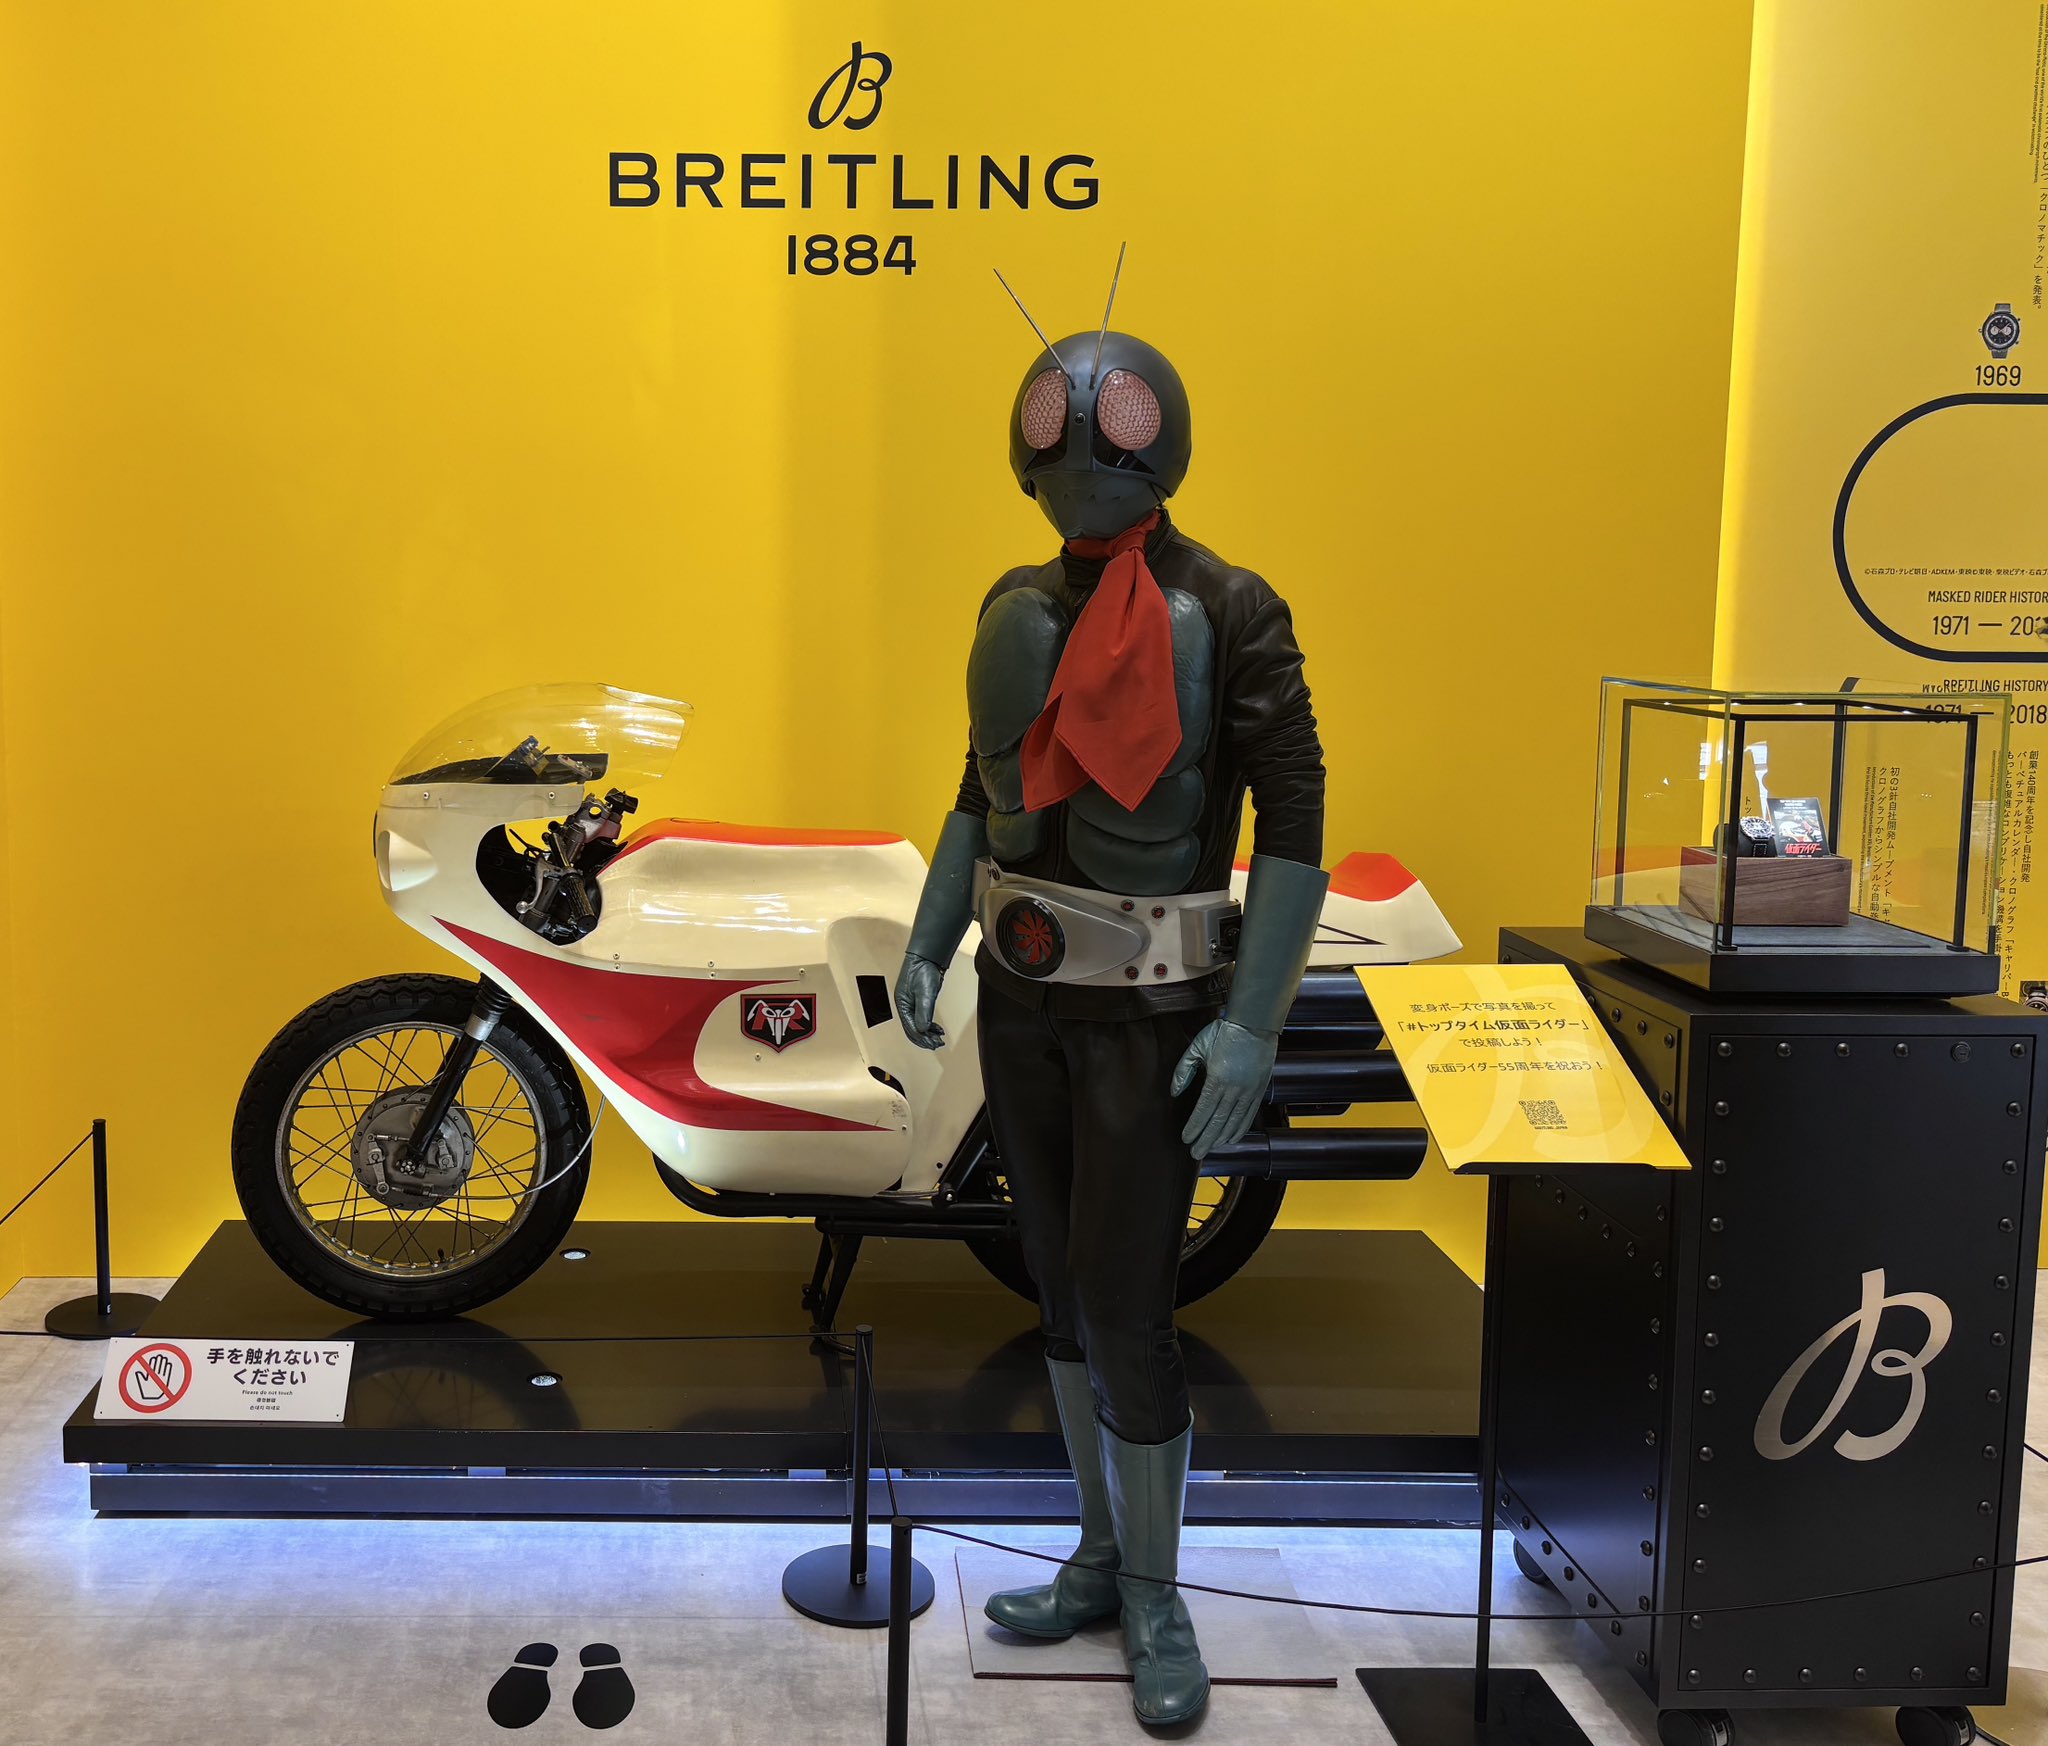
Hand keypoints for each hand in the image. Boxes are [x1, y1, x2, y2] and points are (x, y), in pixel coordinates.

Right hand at [895, 953, 947, 1049]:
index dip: (922, 1038)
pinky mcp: (919, 1000)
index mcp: (902, 1004)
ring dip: (928, 1033)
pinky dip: (930, 1025)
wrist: (928, 955)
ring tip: (939, 1039)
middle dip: (924, 1039)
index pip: (910, 1028)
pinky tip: (937, 1029)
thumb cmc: (923, 969)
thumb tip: (923, 1030)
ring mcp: (911, 1003)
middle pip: (912, 1029)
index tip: (933, 1044)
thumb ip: (923, 1012)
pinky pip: (922, 1018)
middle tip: (937, 1045)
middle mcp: (904, 1005)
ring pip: (917, 1025)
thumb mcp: (925, 992)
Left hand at [1170, 1018, 1277, 1160]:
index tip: (1186, 1139)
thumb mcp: (1196, 1046)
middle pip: (1218, 1122)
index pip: (1203, 1111)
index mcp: (1217, 1079)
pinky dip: (1240, 1129)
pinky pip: (1249, 1116)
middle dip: (1205, 1140)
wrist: (1254, 1023)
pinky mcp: (1259, 1090)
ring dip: (1221, 1138)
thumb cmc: (1223, 1032)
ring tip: (1210, 1148)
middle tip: (1195, 1154)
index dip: (1194, 1128)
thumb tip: (1175, 1092)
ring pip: (1234, 1122)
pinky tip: (1232, 1138)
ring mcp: (1249, 1091)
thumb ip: (1184, 1070)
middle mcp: (1234, 1089)